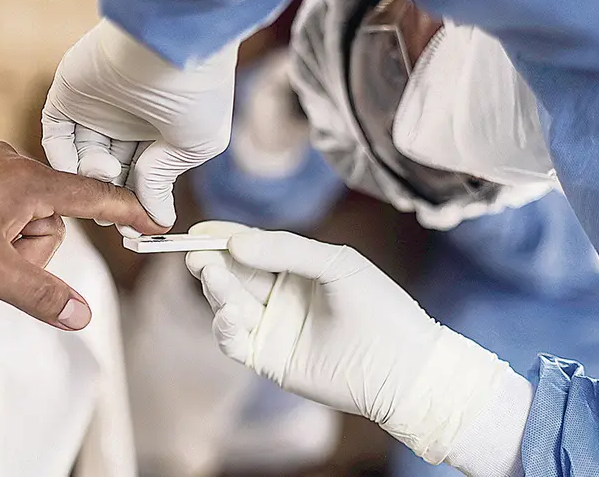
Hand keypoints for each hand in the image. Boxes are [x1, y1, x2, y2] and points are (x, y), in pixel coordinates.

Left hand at [0, 140, 165, 329]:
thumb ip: (40, 294)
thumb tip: (83, 316)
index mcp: (27, 182)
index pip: (93, 196)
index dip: (127, 213)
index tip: (154, 223)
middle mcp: (8, 160)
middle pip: (48, 216)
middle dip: (27, 249)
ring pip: (15, 210)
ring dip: (0, 239)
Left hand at [42, 19, 237, 232]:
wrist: (168, 43)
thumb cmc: (195, 91)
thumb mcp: (191, 144)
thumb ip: (163, 180)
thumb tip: (157, 219)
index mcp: (160, 127)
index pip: (141, 174)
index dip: (135, 201)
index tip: (134, 230)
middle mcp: (127, 118)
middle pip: (109, 171)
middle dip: (109, 195)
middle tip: (112, 219)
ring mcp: (95, 106)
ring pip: (82, 158)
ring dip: (90, 176)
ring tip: (107, 174)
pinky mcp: (68, 94)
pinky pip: (57, 136)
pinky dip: (64, 158)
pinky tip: (80, 169)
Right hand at [185, 221, 516, 464]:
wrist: (404, 367)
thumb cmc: (379, 307)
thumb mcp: (335, 264)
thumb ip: (287, 249)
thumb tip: (235, 242)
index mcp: (295, 268)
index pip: (250, 247)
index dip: (223, 238)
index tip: (199, 231)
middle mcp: (279, 296)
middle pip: (233, 274)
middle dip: (212, 262)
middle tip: (195, 253)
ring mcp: (272, 328)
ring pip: (230, 305)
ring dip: (217, 290)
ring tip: (212, 274)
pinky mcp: (269, 360)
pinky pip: (236, 342)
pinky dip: (225, 328)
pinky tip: (228, 315)